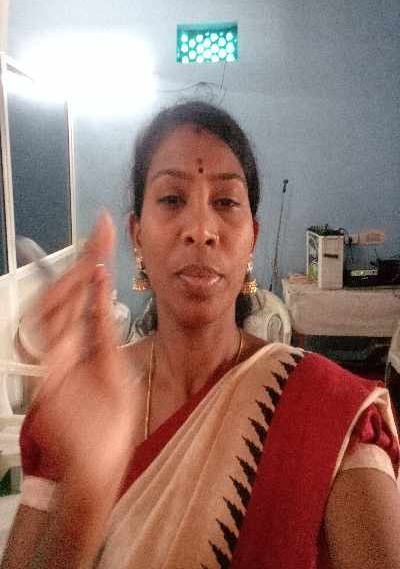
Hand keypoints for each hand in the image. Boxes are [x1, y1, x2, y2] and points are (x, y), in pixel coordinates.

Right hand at [27, 213, 138, 496]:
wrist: (101, 465)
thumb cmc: (109, 424)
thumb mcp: (115, 369)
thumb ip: (104, 332)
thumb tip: (101, 293)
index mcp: (83, 344)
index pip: (86, 295)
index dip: (93, 261)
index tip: (106, 232)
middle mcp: (66, 346)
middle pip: (66, 294)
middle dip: (83, 260)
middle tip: (101, 234)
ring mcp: (57, 358)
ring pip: (54, 306)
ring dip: (74, 278)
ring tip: (94, 257)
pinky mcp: (52, 374)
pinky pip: (55, 333)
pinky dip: (68, 307)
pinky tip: (86, 285)